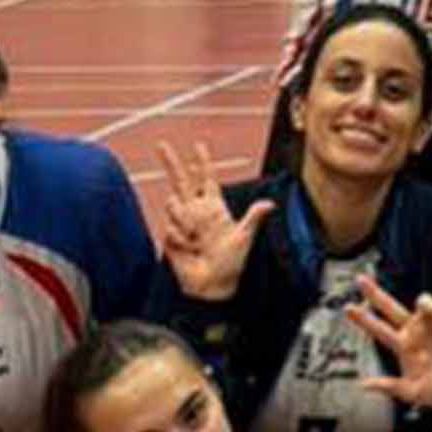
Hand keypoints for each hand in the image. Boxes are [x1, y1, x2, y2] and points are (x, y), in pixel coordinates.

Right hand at [155, 138, 275, 301]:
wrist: (211, 287)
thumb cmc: (231, 265)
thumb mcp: (244, 239)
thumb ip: (253, 218)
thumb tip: (269, 204)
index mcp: (215, 208)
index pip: (207, 180)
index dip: (202, 163)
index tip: (199, 144)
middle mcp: (196, 212)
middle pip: (180, 180)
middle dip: (171, 162)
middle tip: (161, 144)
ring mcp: (182, 223)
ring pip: (174, 205)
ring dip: (186, 220)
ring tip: (197, 239)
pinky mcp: (171, 236)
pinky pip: (171, 228)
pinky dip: (182, 239)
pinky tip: (189, 249)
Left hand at [353, 278, 431, 414]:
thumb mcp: (411, 393)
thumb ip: (390, 388)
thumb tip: (363, 385)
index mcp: (401, 346)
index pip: (378, 330)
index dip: (363, 320)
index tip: (347, 308)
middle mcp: (412, 330)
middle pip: (390, 306)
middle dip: (375, 294)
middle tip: (359, 280)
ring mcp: (428, 323)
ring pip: (424, 301)